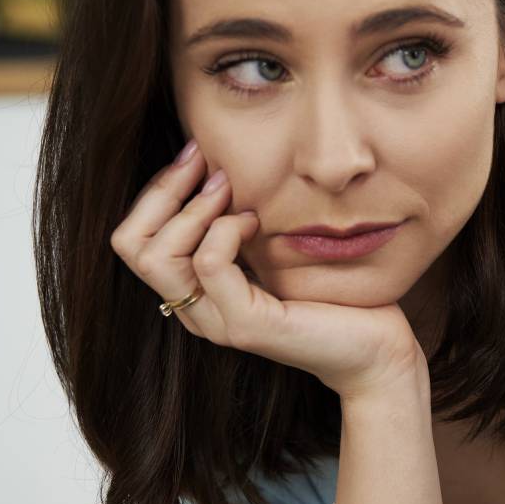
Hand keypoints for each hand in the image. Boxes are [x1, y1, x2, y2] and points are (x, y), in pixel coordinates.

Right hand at [111, 139, 424, 398]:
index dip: (156, 190)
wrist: (374, 348)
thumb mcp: (275, 247)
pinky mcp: (246, 324)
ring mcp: (216, 321)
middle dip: (163, 191)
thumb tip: (221, 161)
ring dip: (192, 208)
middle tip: (205, 162)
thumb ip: (241, 220)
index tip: (195, 155)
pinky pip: (209, 265)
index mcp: (195, 291)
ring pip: (157, 257)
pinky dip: (224, 230)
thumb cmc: (332, 292)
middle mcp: (194, 309)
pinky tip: (254, 219)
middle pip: (130, 244)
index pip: (135, 237)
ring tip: (230, 188)